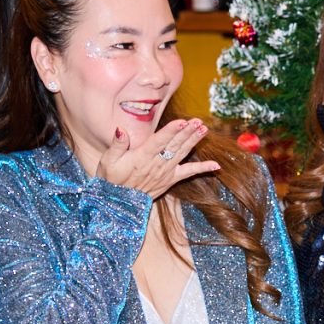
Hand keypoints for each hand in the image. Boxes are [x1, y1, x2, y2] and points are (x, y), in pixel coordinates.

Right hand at [98, 118, 219, 197]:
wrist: (118, 202)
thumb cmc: (111, 178)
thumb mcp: (108, 160)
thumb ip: (117, 144)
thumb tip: (121, 129)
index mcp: (142, 157)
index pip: (159, 141)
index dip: (171, 131)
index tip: (183, 122)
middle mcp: (156, 164)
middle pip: (174, 145)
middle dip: (187, 132)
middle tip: (199, 121)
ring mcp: (165, 172)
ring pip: (182, 153)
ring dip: (194, 141)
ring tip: (205, 129)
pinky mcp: (170, 180)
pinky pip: (188, 173)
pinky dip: (202, 169)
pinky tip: (216, 165)